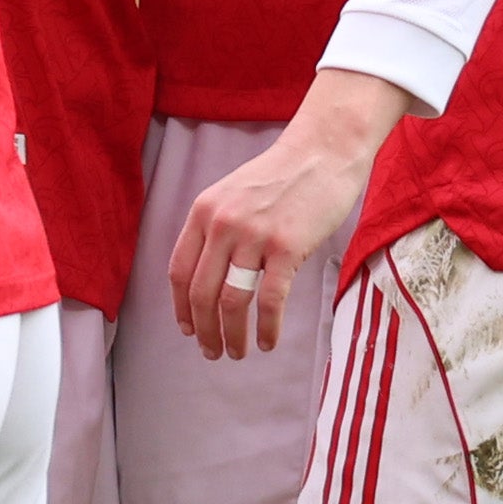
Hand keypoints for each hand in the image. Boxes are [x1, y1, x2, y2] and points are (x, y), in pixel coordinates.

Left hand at [168, 119, 377, 358]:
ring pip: (231, 301)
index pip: (179, 271)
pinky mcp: (286, 246)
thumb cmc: (282, 175)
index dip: (181, 307)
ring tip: (237, 353)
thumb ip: (217, 229)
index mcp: (203, 212)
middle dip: (204, 331)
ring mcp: (253, 235)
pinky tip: (267, 342)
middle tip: (212, 352)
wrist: (323, 150)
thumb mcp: (233, 194)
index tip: (188, 329)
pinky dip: (266, 328)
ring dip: (232, 335)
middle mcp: (221, 224)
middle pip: (201, 293)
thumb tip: (210, 276)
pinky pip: (269, 300)